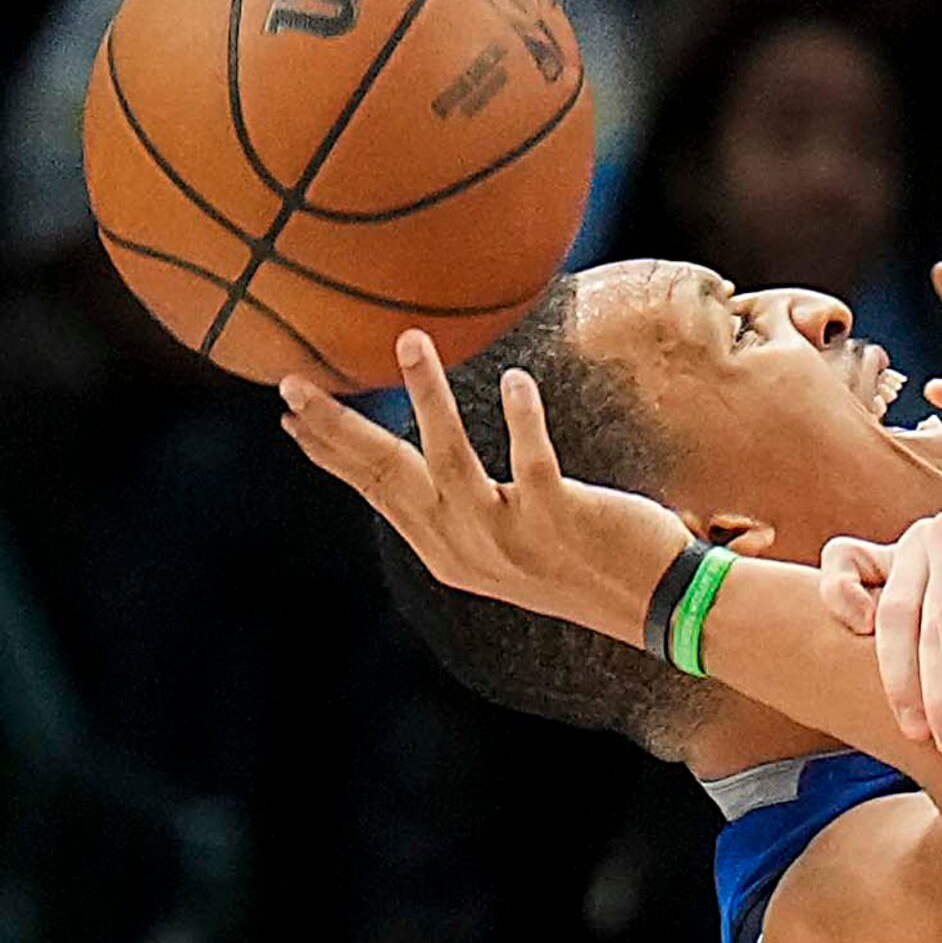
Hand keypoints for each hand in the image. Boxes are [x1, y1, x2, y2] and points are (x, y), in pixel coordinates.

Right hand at [277, 331, 685, 639]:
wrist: (653, 602)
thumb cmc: (581, 560)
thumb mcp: (504, 543)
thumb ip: (461, 506)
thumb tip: (421, 461)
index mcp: (447, 549)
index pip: (375, 490)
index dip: (330, 451)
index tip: (286, 413)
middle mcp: (466, 547)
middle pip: (387, 475)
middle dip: (336, 426)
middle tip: (293, 380)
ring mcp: (510, 537)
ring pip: (449, 459)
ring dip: (427, 396)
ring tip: (411, 339)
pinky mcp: (559, 520)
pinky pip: (532, 462)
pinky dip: (523, 417)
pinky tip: (516, 378)